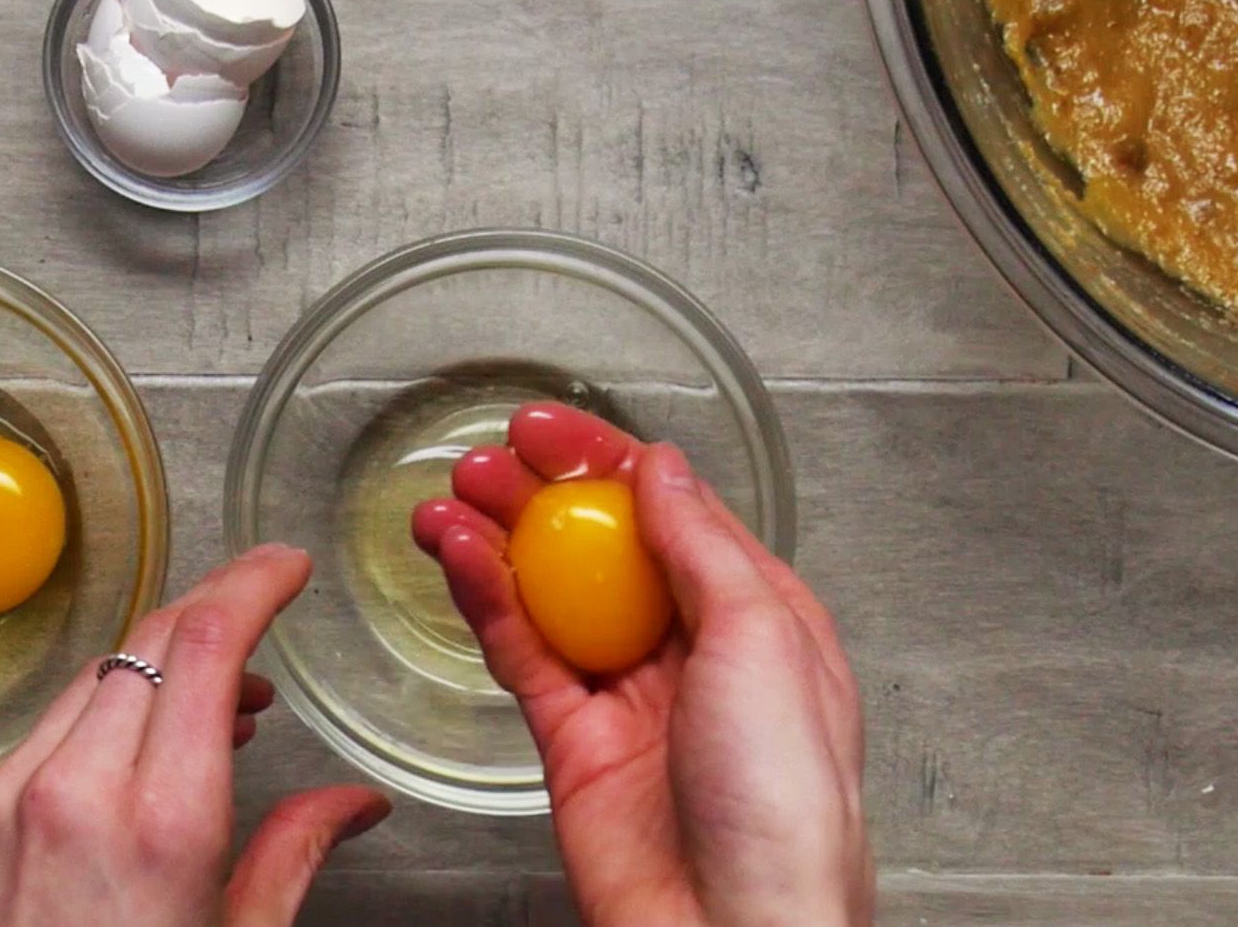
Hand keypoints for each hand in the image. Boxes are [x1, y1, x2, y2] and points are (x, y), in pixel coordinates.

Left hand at [0, 545, 391, 926]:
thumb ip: (293, 855)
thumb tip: (355, 805)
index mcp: (159, 823)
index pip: (205, 645)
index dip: (252, 584)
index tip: (286, 565)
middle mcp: (77, 791)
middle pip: (152, 640)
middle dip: (217, 611)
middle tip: (268, 613)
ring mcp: (15, 798)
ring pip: (102, 674)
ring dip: (167, 662)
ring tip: (229, 704)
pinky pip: (56, 721)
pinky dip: (114, 706)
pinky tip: (151, 742)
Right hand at [412, 403, 870, 925]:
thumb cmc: (787, 808)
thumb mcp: (763, 639)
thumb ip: (702, 546)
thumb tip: (664, 470)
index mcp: (759, 618)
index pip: (674, 513)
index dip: (608, 462)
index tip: (551, 429)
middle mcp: (693, 653)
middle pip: (602, 548)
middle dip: (542, 496)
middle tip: (486, 457)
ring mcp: (629, 698)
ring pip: (550, 597)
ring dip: (498, 542)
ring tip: (450, 499)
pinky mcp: (573, 745)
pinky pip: (521, 656)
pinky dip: (485, 603)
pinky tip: (458, 560)